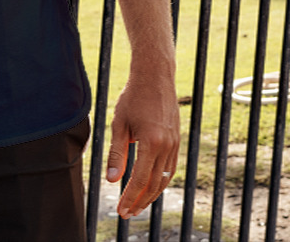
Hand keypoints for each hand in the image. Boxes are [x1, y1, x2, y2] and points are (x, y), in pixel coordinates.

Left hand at [106, 72, 180, 218]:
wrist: (155, 76)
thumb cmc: (134, 96)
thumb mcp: (120, 123)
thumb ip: (117, 153)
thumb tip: (112, 180)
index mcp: (151, 142)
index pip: (140, 179)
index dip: (130, 197)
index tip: (121, 210)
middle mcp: (167, 145)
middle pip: (154, 184)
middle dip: (140, 201)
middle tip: (127, 213)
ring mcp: (174, 143)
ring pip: (165, 178)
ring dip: (151, 194)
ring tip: (138, 204)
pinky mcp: (176, 140)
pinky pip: (170, 167)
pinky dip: (160, 180)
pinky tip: (150, 185)